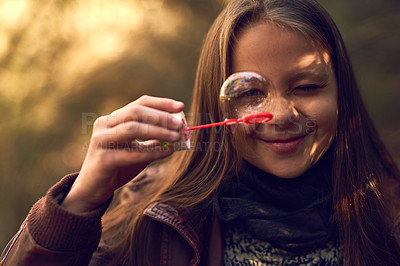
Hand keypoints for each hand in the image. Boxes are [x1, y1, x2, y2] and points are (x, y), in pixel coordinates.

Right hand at [61, 95, 183, 211]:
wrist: (93, 189)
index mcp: (114, 119)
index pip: (139, 104)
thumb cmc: (119, 166)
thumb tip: (178, 131)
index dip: (161, 103)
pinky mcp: (103, 159)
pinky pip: (132, 153)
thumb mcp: (139, 150)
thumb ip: (154, 140)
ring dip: (158, 131)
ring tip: (176, 136)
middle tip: (179, 123)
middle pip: (136, 112)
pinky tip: (168, 152)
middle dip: (160, 116)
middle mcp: (105, 124)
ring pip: (132, 128)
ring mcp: (101, 140)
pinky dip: (153, 152)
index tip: (180, 106)